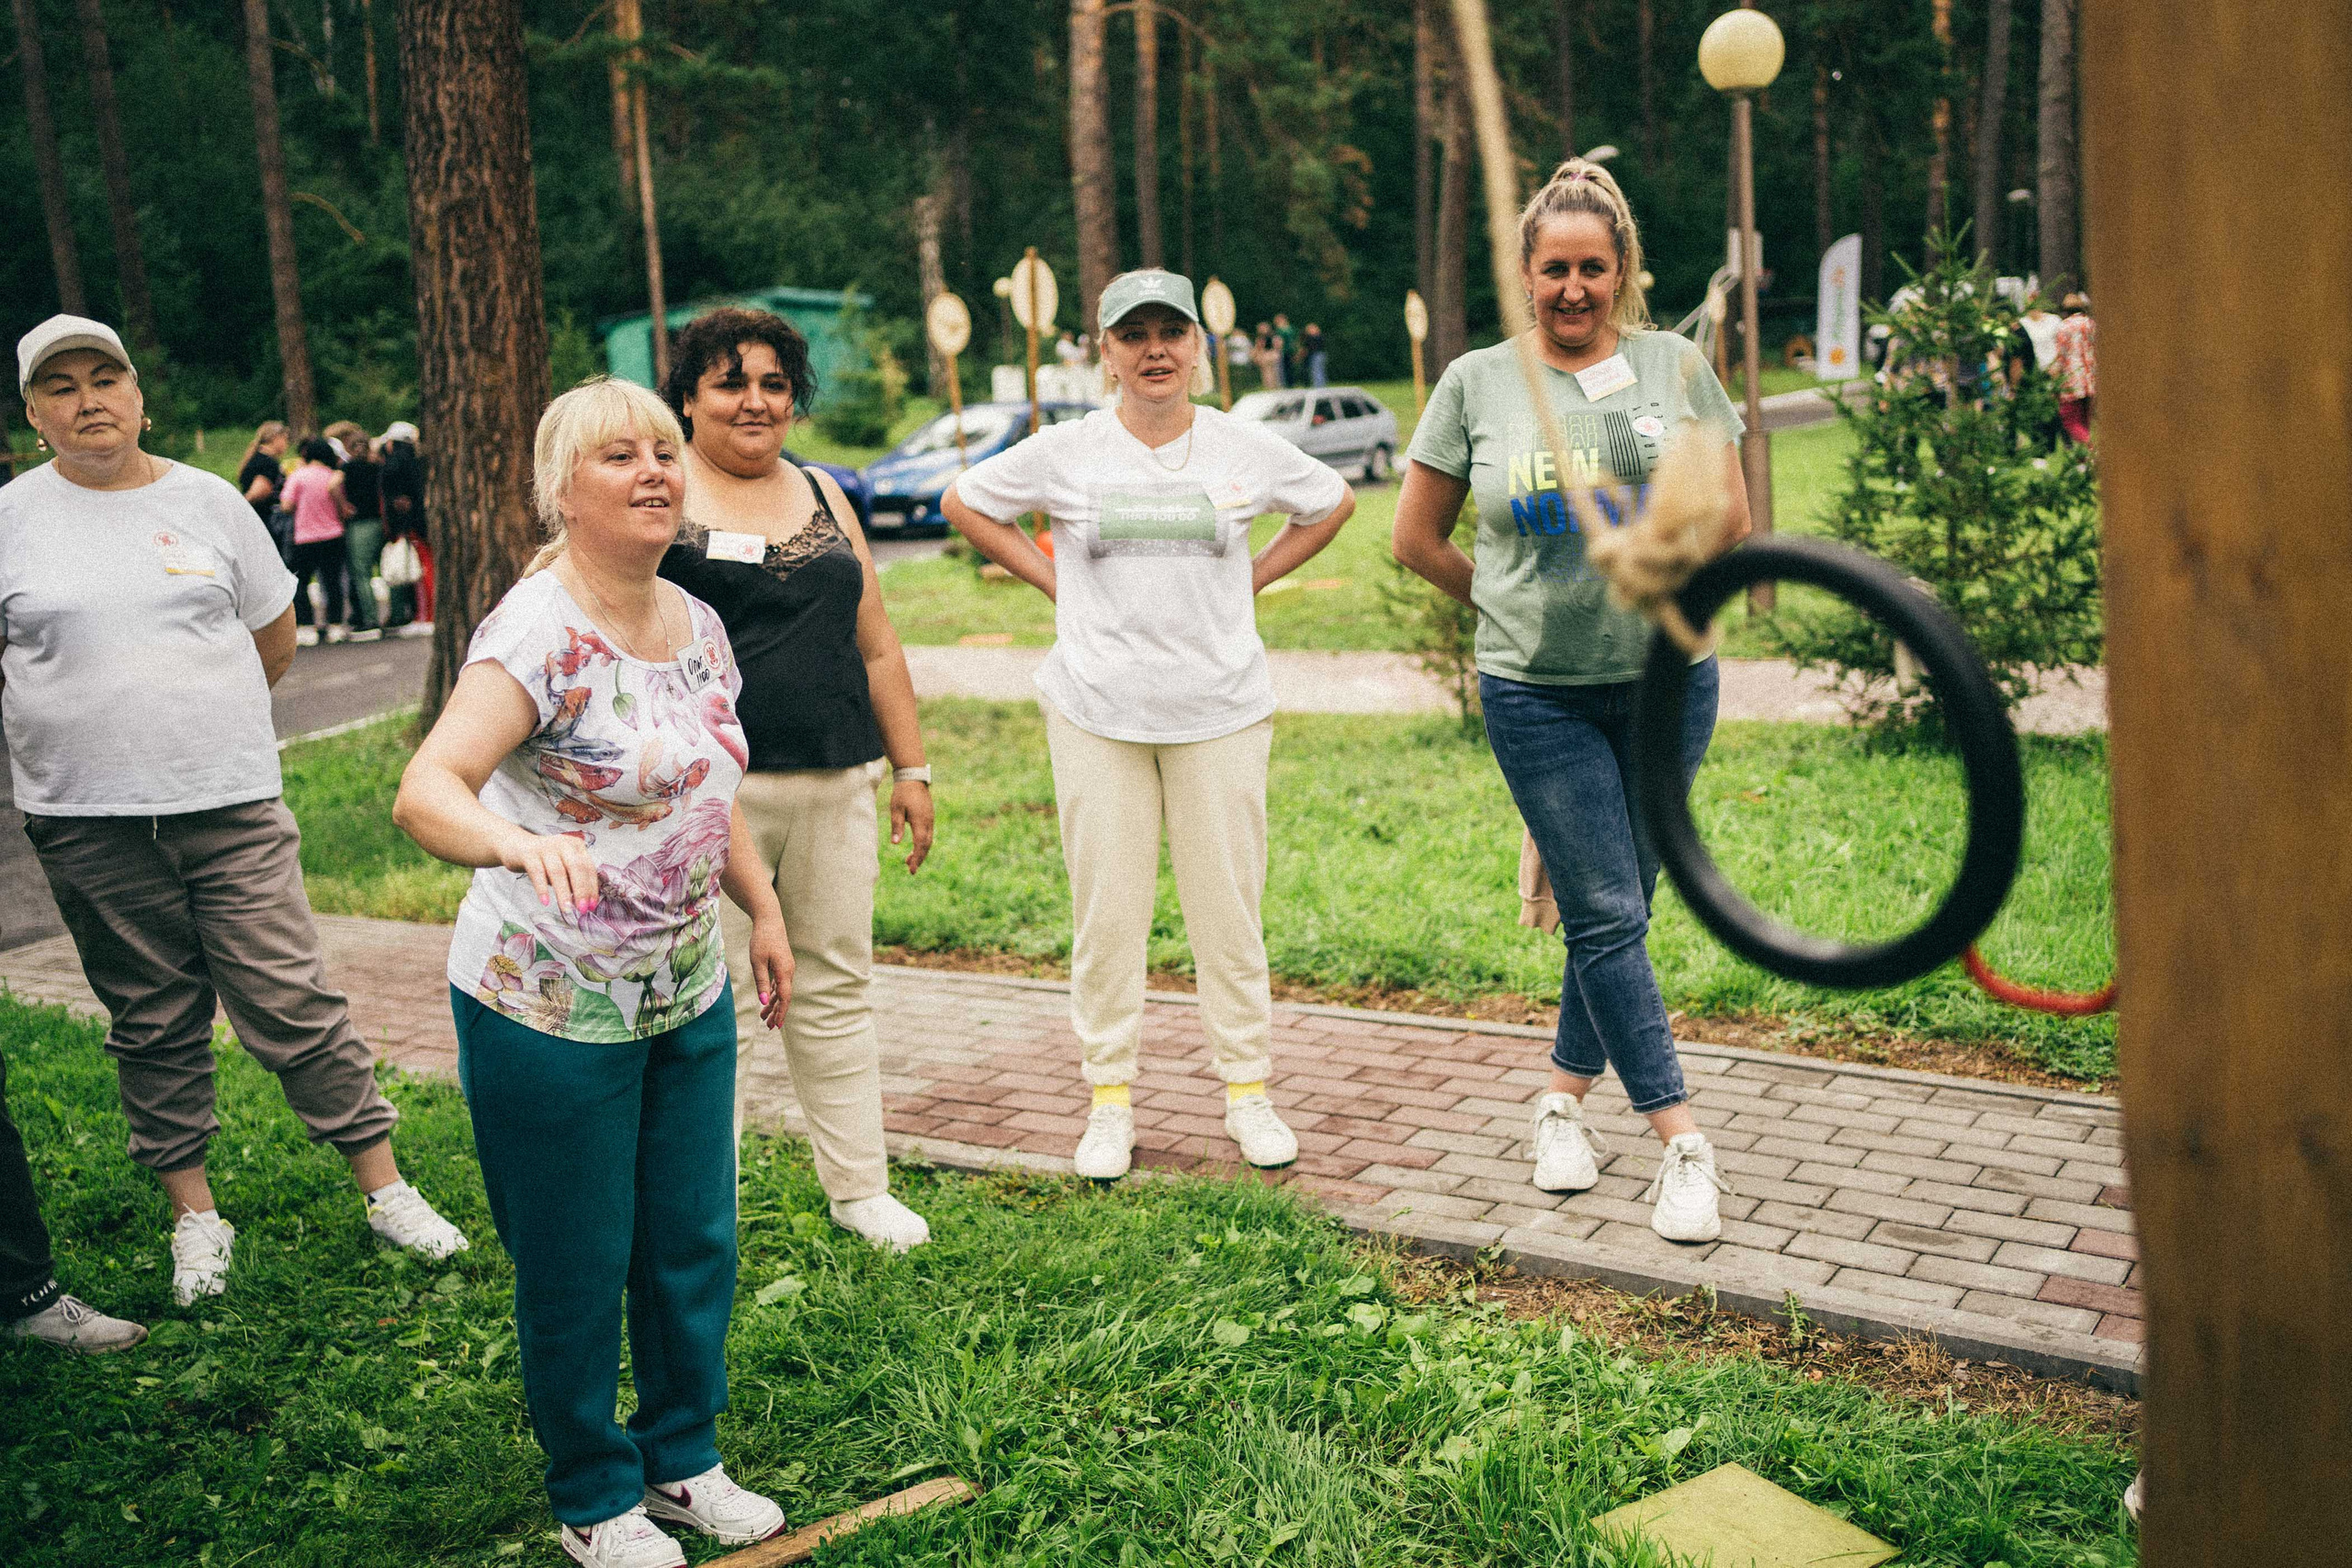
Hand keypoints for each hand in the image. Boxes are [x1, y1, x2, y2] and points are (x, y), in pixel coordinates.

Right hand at [500, 828, 600, 919]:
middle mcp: (563, 844)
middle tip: (582, 909)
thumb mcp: (563, 867)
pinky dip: (542, 888)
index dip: (591, 887)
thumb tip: (584, 902)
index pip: (588, 868)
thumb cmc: (545, 861)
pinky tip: (545, 902)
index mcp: (576, 846)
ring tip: (566, 909)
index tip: (592, 905)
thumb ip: (573, 880)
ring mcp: (546, 847)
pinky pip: (537, 872)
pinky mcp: (529, 853)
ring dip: (563, 892)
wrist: (515, 847)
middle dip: (581, 890)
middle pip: (576, 868)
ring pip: (557, 871)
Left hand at [746, 914, 793, 1029]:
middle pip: (784, 997)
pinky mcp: (782, 965)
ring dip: (773, 1004)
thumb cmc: (761, 940)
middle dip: (776, 1012)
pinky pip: (779, 983)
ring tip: (763, 1017)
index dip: (781, 1012)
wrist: (769, 921)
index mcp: (784, 972)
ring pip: (781, 991)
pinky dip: (772, 993)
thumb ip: (761, 982)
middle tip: (768, 1026)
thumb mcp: (757, 962)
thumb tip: (763, 1002)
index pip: (784, 997)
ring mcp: (786, 968)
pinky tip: (766, 1000)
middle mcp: (788, 972)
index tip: (776, 1026)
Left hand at [889, 779, 933, 872]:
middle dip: (919, 858)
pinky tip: (915, 846)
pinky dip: (922, 844)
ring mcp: (930, 819)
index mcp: (920, 821)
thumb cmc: (902, 793)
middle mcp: (928, 822)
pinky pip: (928, 834)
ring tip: (909, 861)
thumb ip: (896, 826)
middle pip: (926, 845)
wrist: (913, 777)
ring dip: (920, 852)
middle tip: (911, 870)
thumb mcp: (896, 809)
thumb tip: (895, 843)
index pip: (920, 844)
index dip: (916, 858)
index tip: (911, 869)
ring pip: (928, 840)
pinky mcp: (929, 817)